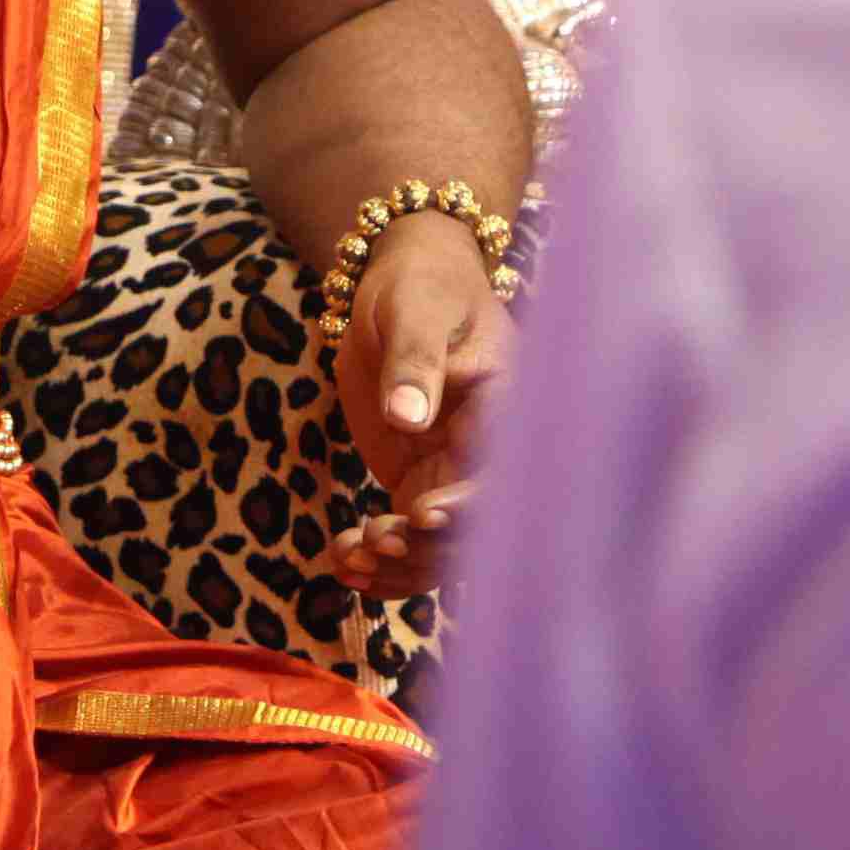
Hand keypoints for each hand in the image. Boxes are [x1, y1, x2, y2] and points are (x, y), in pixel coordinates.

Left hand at [312, 214, 509, 597]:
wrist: (403, 284)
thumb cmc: (420, 286)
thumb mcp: (414, 310)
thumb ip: (414, 361)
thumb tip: (408, 416)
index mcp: (507, 408)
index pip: (503, 470)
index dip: (470, 504)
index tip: (421, 514)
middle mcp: (491, 452)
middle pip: (477, 524)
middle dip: (429, 546)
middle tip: (373, 539)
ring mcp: (456, 473)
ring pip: (444, 545)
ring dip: (400, 565)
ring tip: (347, 558)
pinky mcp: (423, 483)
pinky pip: (411, 538)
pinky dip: (382, 560)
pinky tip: (342, 564)